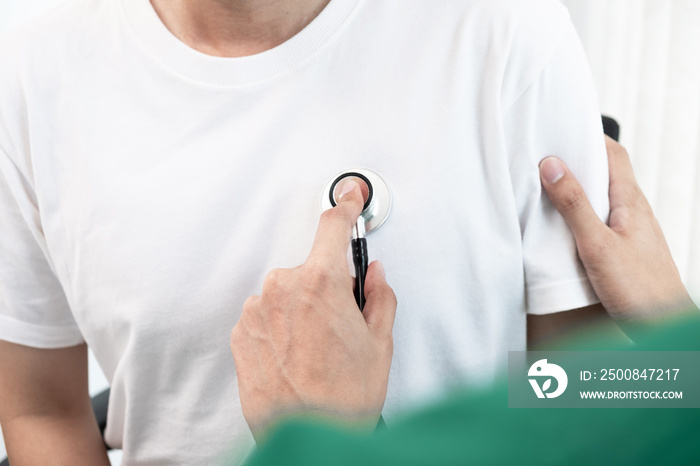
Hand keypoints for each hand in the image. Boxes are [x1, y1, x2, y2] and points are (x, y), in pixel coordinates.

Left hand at [230, 180, 396, 441]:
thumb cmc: (342, 398)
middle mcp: (282, 289)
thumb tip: (373, 276)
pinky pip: (265, 314)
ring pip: (286, 293)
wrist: (308, 440)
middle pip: (311, 267)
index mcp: (321, 283)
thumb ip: (379, 295)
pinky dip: (279, 326)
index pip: (333, 225)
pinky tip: (295, 355)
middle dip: (327, 287)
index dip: (346, 205)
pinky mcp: (240, 332)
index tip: (350, 193)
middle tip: (339, 324)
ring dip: (300, 309)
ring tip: (315, 349)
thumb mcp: (380, 342)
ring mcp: (256, 310)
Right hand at [539, 136, 697, 325]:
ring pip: (602, 197)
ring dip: (578, 190)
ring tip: (547, 189)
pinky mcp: (624, 248)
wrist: (662, 326)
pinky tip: (563, 227)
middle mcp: (634, 211)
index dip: (589, 137)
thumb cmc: (639, 289)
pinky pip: (601, 219)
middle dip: (577, 162)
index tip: (562, 131)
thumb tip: (553, 166)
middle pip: (606, 173)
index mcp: (630, 201)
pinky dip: (581, 214)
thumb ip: (574, 205)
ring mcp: (631, 230)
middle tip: (546, 158)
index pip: (613, 153)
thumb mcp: (597, 245)